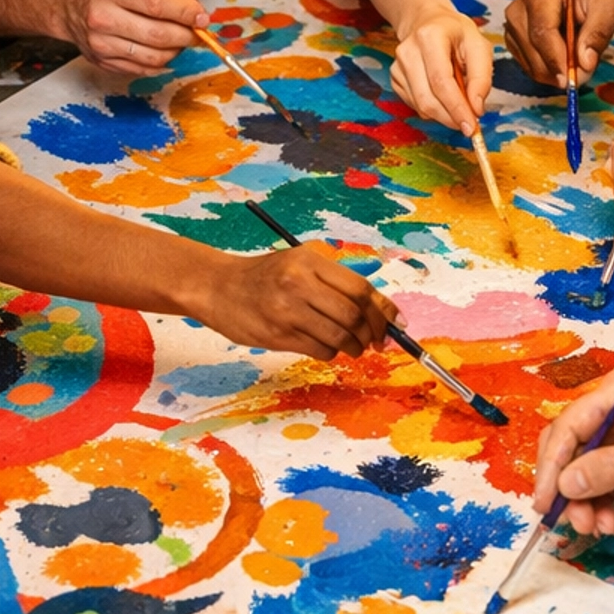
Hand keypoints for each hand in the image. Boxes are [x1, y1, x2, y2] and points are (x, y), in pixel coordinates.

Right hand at [55, 0, 206, 74]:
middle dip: (186, 36)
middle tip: (197, 32)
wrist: (68, 4)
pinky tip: (162, 48)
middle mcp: (102, 17)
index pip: (157, 5)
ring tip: (179, 39)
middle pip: (158, 35)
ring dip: (176, 50)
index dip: (185, 14)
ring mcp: (100, 43)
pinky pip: (144, 69)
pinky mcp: (103, 61)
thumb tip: (198, 13)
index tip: (202, 18)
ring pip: (154, 57)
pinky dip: (161, 61)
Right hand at [193, 245, 394, 358]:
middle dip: (372, 333)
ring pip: (339, 336)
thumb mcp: (299, 264)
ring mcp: (286, 310)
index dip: (383, 310)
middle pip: (353, 315)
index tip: (396, 324)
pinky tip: (324, 345)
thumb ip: (335, 282)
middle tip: (375, 341)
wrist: (217, 287)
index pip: (360, 289)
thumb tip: (380, 311)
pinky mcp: (276, 334)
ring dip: (353, 347)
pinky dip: (330, 352)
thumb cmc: (264, 276)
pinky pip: (319, 350)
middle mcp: (298, 283)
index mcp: (309, 261)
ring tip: (352, 346)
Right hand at [390, 7, 492, 134]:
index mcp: (430, 37)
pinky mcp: (395, 78)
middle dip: (450, 118)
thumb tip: (476, 108)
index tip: (471, 126)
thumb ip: (481, 77)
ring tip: (459, 104)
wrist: (427, 21)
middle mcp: (408, 51)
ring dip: (444, 115)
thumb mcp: (479, 46)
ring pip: (420, 106)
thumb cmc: (455, 33)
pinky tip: (443, 96)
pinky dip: (433, 109)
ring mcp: (397, 66)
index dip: (456, 108)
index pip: (441, 81)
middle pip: (427, 99)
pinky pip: (415, 105)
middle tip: (469, 124)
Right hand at [504, 0, 613, 85]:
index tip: (573, 79)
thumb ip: (598, 32)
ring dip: (556, 72)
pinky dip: (549, 71)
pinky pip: (529, 67)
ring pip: (531, 65)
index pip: (542, 32)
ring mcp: (512, 26)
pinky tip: (562, 57)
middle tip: (584, 74)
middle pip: (534, 52)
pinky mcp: (513, 40)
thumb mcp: (607, 5)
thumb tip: (585, 63)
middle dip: (560, 71)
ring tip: (576, 58)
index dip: (557, 59)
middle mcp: (519, 9)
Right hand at [534, 370, 613, 534]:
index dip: (553, 465)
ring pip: (579, 475)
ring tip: (602, 527)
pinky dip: (600, 509)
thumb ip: (610, 468)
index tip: (547, 499)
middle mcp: (610, 413)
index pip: (568, 427)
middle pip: (567, 451)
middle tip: (573, 520)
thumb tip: (566, 484)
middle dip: (567, 489)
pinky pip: (597, 488)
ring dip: (585, 506)